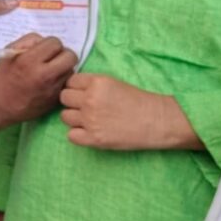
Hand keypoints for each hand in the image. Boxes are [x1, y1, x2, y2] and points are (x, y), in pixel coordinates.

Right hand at [0, 33, 76, 129]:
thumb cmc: (1, 77)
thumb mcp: (9, 52)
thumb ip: (28, 41)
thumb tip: (45, 41)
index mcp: (29, 60)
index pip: (55, 42)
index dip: (50, 44)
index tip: (44, 49)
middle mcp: (44, 75)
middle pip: (70, 56)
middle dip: (62, 54)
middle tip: (53, 58)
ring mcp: (52, 89)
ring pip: (71, 70)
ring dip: (63, 68)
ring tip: (51, 71)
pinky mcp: (55, 100)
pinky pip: (66, 84)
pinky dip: (61, 80)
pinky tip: (49, 83)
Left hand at [59, 73, 202, 150]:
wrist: (156, 120)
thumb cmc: (138, 101)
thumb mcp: (113, 83)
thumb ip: (93, 84)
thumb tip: (74, 89)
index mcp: (96, 82)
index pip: (70, 82)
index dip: (75, 88)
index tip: (83, 93)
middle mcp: (90, 99)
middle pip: (64, 98)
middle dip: (72, 102)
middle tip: (84, 107)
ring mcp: (90, 119)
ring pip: (64, 116)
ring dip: (74, 118)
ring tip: (88, 120)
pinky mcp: (93, 138)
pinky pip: (71, 136)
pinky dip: (78, 135)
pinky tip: (89, 132)